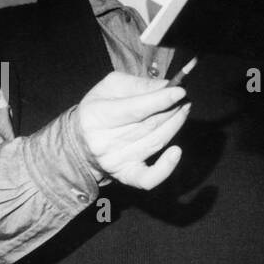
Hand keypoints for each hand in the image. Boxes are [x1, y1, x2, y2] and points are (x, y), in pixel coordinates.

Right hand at [76, 71, 189, 188]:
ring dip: (175, 125)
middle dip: (172, 110)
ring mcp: (115, 161)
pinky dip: (165, 168)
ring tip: (184, 109)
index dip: (160, 100)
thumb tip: (167, 87)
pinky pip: (148, 178)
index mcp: (97, 116)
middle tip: (184, 98)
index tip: (180, 91)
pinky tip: (176, 152)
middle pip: (148, 125)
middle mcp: (104, 142)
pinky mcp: (125, 175)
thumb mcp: (111, 88)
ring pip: (155, 143)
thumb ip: (138, 85)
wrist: (79, 142)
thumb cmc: (99, 109)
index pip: (134, 109)